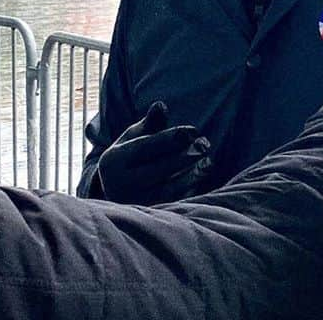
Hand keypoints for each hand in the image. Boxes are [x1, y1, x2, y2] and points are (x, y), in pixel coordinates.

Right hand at [97, 100, 212, 204]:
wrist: (116, 192)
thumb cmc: (131, 156)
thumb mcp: (134, 137)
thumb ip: (150, 123)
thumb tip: (161, 105)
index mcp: (113, 161)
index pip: (146, 147)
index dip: (171, 138)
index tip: (194, 131)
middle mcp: (119, 185)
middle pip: (156, 170)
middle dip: (183, 157)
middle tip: (205, 145)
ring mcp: (133, 205)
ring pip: (165, 192)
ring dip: (190, 177)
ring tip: (209, 163)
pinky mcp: (147, 217)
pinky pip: (171, 206)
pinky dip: (188, 193)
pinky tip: (202, 180)